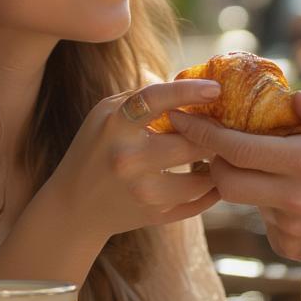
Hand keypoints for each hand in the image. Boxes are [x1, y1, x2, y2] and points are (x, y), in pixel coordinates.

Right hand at [43, 78, 221, 242]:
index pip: (155, 99)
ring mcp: (142, 192)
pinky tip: (214, 177)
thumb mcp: (106, 114)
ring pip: (201, 179)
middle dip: (213, 134)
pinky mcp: (155, 216)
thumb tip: (190, 85)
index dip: (188, 91)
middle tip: (225, 126)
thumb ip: (143, 97)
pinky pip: (199, 202)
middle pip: (190, 143)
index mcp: (115, 126)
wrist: (74, 206)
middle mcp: (128, 159)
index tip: (215, 88)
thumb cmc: (95, 149)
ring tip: (220, 153)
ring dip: (217, 165)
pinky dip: (213, 189)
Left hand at [170, 90, 300, 268]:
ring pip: (245, 199)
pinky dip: (269, 205)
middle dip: (211, 160)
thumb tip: (290, 97)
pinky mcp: (290, 248)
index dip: (203, 132)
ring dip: (248, 181)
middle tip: (215, 145)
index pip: (237, 147)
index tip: (180, 117)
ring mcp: (290, 226)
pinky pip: (264, 221)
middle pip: (225, 179)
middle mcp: (293, 196)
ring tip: (278, 170)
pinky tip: (298, 199)